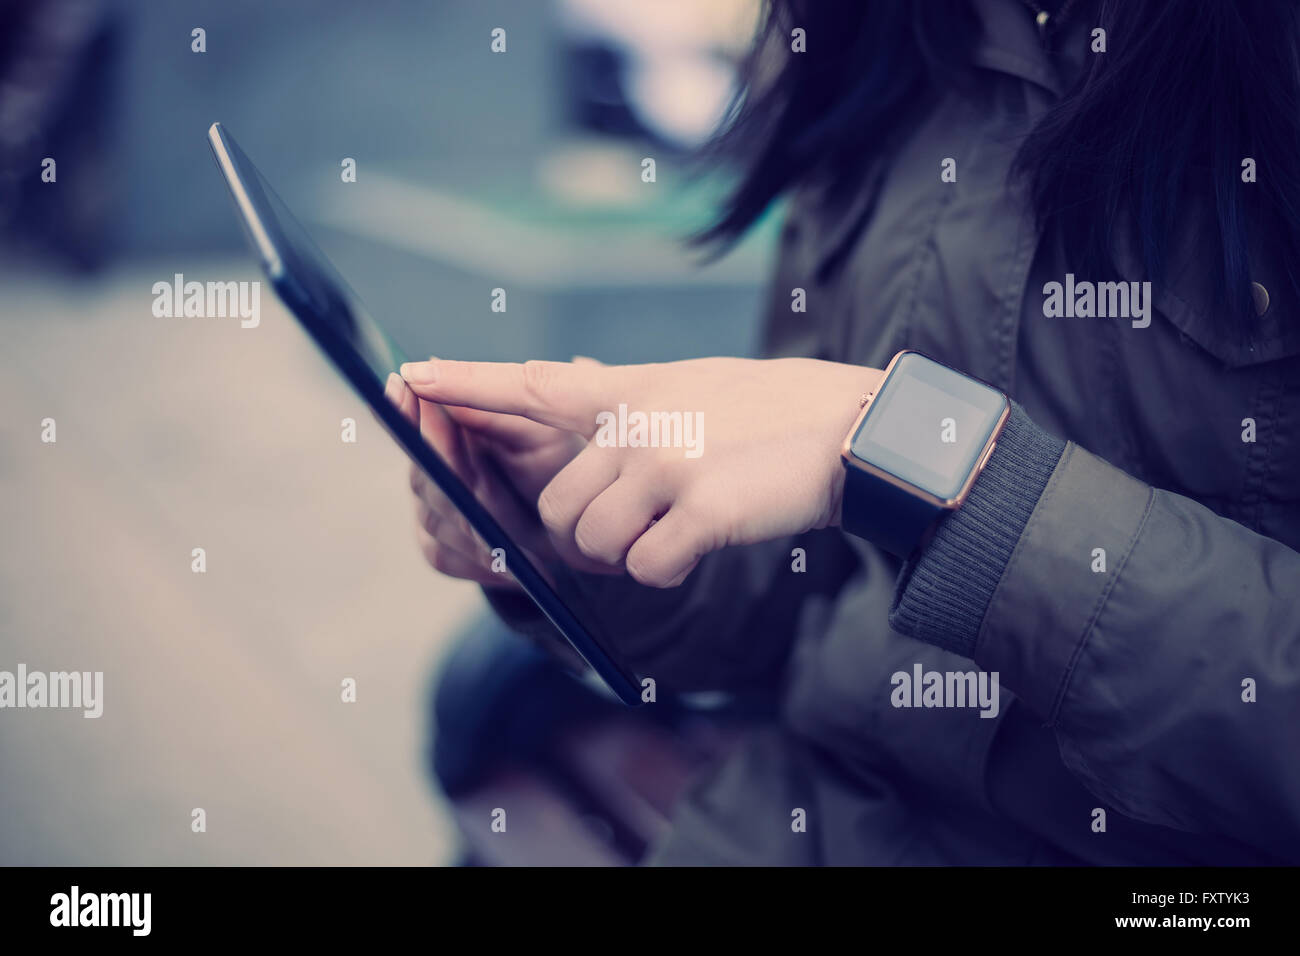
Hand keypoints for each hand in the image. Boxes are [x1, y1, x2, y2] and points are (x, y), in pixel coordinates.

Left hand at [399, 356, 882, 586]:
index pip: (530, 386)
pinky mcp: (702, 509)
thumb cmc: (769, 415)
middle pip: (560, 507)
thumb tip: (555, 384)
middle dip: (587, 535)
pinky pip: (646, 567)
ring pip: (593, 541)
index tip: (409, 374)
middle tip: (639, 527)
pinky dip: (666, 569)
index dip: (466, 383)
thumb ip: (616, 397)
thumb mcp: (686, 385)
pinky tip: (701, 544)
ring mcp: (668, 464)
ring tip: (675, 530)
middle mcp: (639, 425)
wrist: (851, 432)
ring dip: (627, 554)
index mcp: (632, 392)